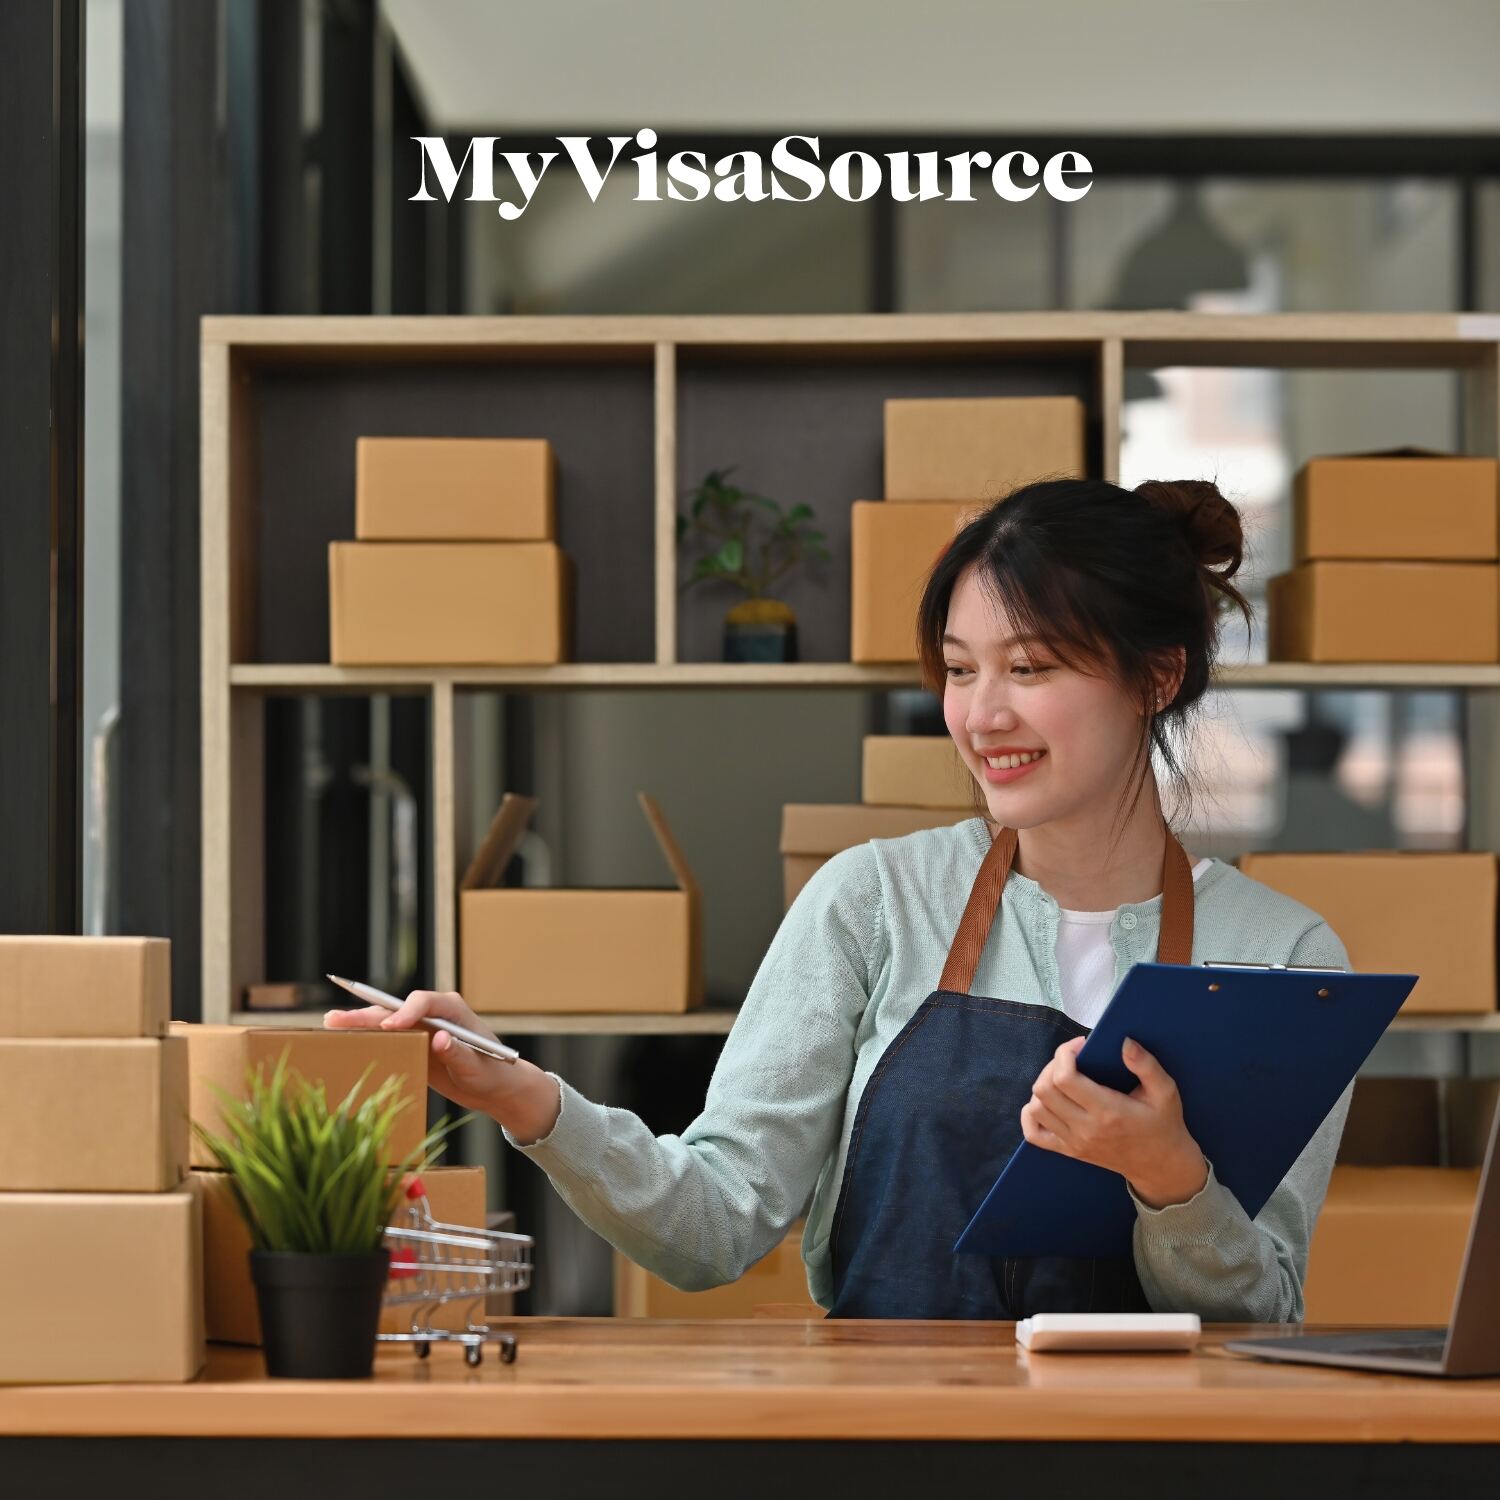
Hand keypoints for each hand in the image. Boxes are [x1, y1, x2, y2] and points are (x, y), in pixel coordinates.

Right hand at [324, 990, 560, 1143]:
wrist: (496, 1086)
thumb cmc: (494, 1073)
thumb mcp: (479, 1067)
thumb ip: (460, 1054)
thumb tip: (439, 1039)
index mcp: (453, 1010)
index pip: (424, 1002)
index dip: (405, 1012)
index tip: (390, 1026)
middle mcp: (434, 1014)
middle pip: (397, 1009)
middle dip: (368, 1013)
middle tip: (337, 1018)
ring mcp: (422, 1028)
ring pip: (387, 1022)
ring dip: (360, 1022)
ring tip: (330, 1023)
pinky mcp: (415, 1044)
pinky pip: (388, 1039)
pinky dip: (367, 1038)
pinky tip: (345, 1040)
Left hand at [1020, 1035, 1208, 1208]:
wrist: (1161, 1166)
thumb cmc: (1163, 1125)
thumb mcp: (1165, 1092)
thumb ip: (1146, 1065)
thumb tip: (1125, 1042)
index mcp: (1107, 1112)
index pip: (1064, 1078)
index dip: (1065, 1053)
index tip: (1081, 1045)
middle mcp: (1085, 1129)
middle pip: (1044, 1090)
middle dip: (1053, 1065)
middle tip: (1073, 1059)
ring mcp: (1074, 1142)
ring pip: (1036, 1108)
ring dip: (1043, 1086)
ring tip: (1063, 1077)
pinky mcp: (1069, 1151)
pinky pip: (1034, 1134)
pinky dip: (1032, 1114)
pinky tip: (1048, 1102)